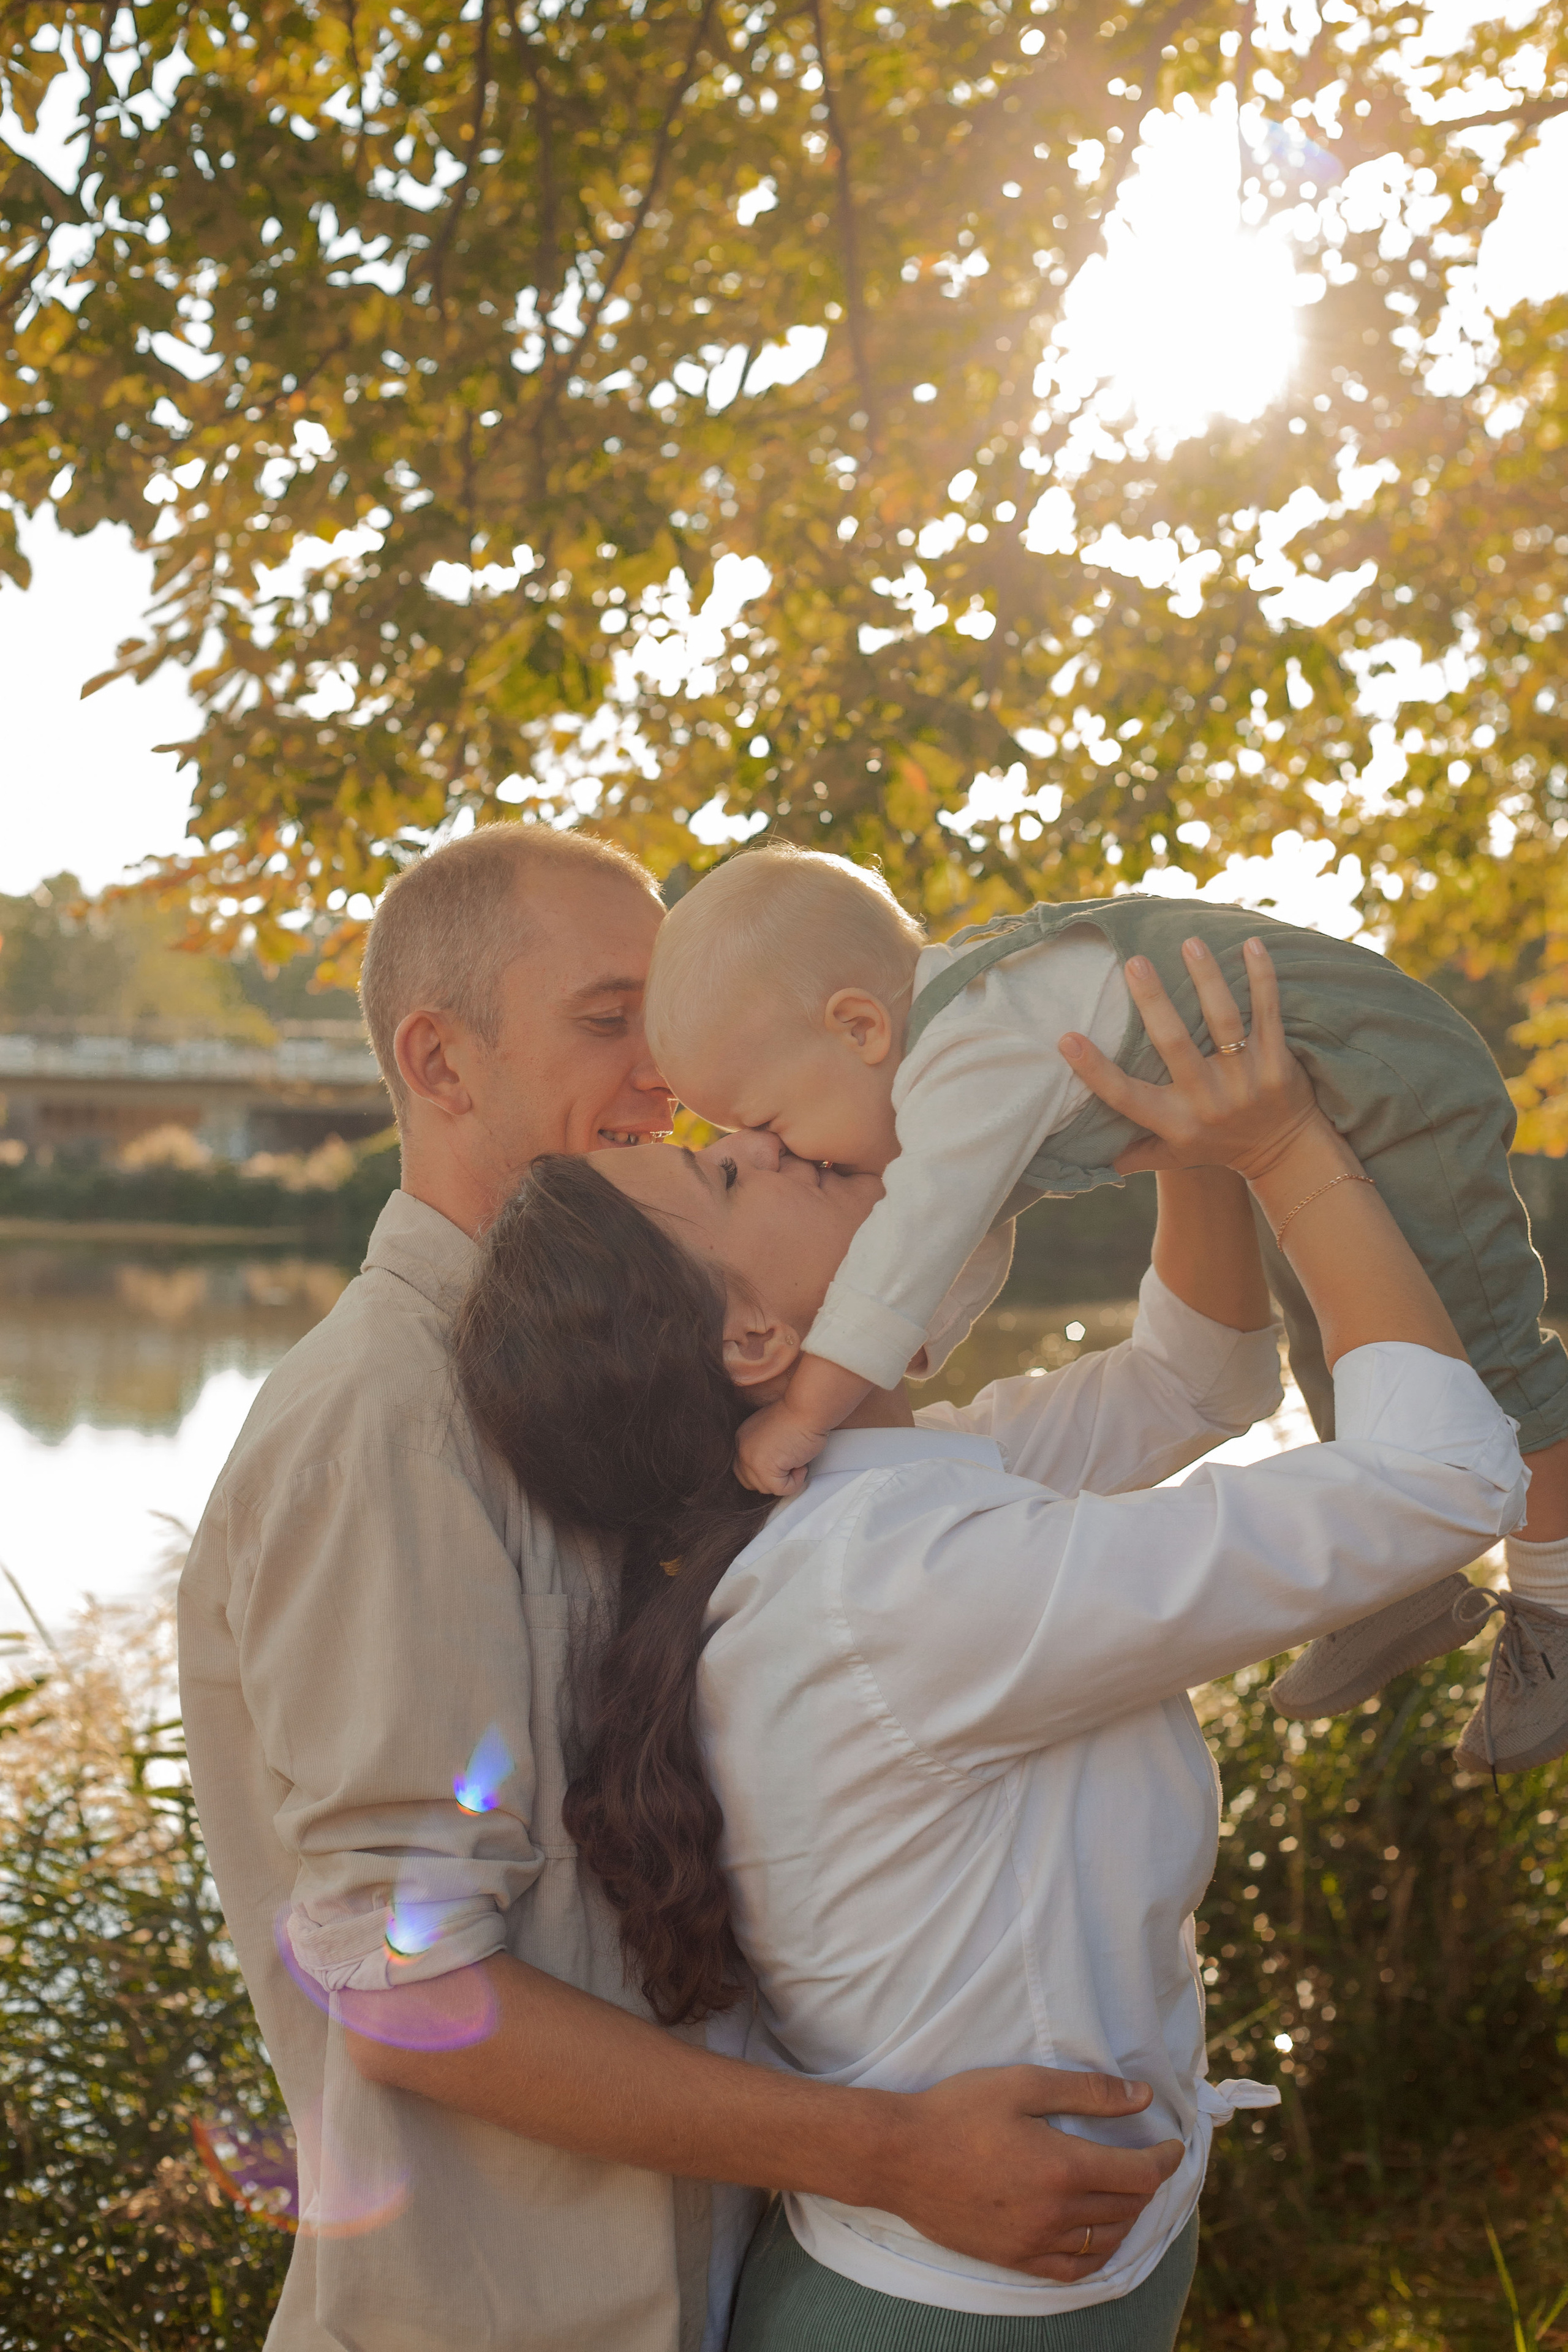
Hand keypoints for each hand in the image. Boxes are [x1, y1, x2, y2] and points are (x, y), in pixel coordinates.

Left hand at [736, 1401, 827, 1495]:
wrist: (807, 1409)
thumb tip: (771, 1469)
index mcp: (742, 1438)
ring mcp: (751, 1460)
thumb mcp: (772, 1432)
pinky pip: (781, 1490)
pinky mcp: (765, 1469)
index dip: (764, 1472)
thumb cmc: (798, 1416)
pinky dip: (796, 1482)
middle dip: (771, 1479)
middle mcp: (742, 1449)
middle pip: (750, 1482)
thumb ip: (764, 1449)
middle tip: (789, 1465)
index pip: (744, 1469)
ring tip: (797, 1459)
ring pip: (766, 1488)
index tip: (782, 1463)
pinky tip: (801, 1464)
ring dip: (786, 1478)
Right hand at [875, 2066, 1182, 2281]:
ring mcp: (1035, 2242)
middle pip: (1127, 2207)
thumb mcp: (1022, 2084)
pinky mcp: (1015, 2258)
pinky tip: (1098, 2235)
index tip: (1173, 2145)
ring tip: (1126, 2193)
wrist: (900, 2156)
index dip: (1165, 2159)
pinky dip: (1098, 2253)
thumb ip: (1087, 2092)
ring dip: (1127, 2217)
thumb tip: (1142, 2096)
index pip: (1140, 2174)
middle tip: (1148, 2161)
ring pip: (1106, 2239)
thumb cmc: (957, 2110)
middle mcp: (1056, 2212)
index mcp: (1063, 2166)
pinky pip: (1073, 2269)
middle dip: (1147, 2183)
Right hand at [1060, 938, 1321, 1183]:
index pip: (1126, 1097)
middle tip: (1134, 962)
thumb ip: (1136, 1153)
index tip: (1067, 1039)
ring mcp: (1246, 1079)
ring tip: (1190, 943)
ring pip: (1222, 1021)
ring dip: (1207, 978)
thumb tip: (1090, 1154)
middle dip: (1153, 1002)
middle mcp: (1208, 1101)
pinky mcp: (1277, 1062)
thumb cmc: (1220, 1146)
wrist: (1287, 1154)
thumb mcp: (1175, 1157)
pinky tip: (1251, 945)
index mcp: (1176, 1121)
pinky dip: (1261, 979)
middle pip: (1174, 1046)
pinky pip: (1268, 1013)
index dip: (1096, 1071)